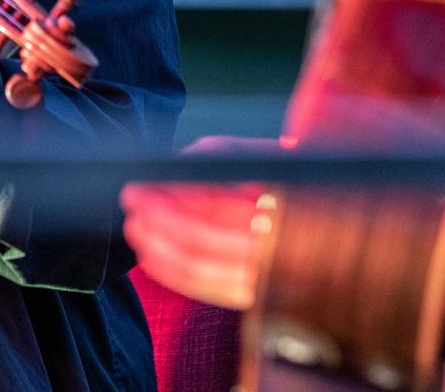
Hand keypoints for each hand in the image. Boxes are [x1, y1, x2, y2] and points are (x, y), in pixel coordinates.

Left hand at [120, 135, 279, 310]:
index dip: (166, 200)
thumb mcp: (238, 154)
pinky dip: (174, 273)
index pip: (211, 205)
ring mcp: (269, 272)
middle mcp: (279, 240)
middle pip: (201, 238)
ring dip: (159, 248)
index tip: (136, 189)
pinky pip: (208, 289)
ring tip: (137, 228)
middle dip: (156, 221)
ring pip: (201, 267)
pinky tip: (152, 256)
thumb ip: (200, 166)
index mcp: (279, 198)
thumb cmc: (270, 170)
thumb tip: (157, 182)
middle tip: (132, 203)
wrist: (313, 204)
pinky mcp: (256, 290)